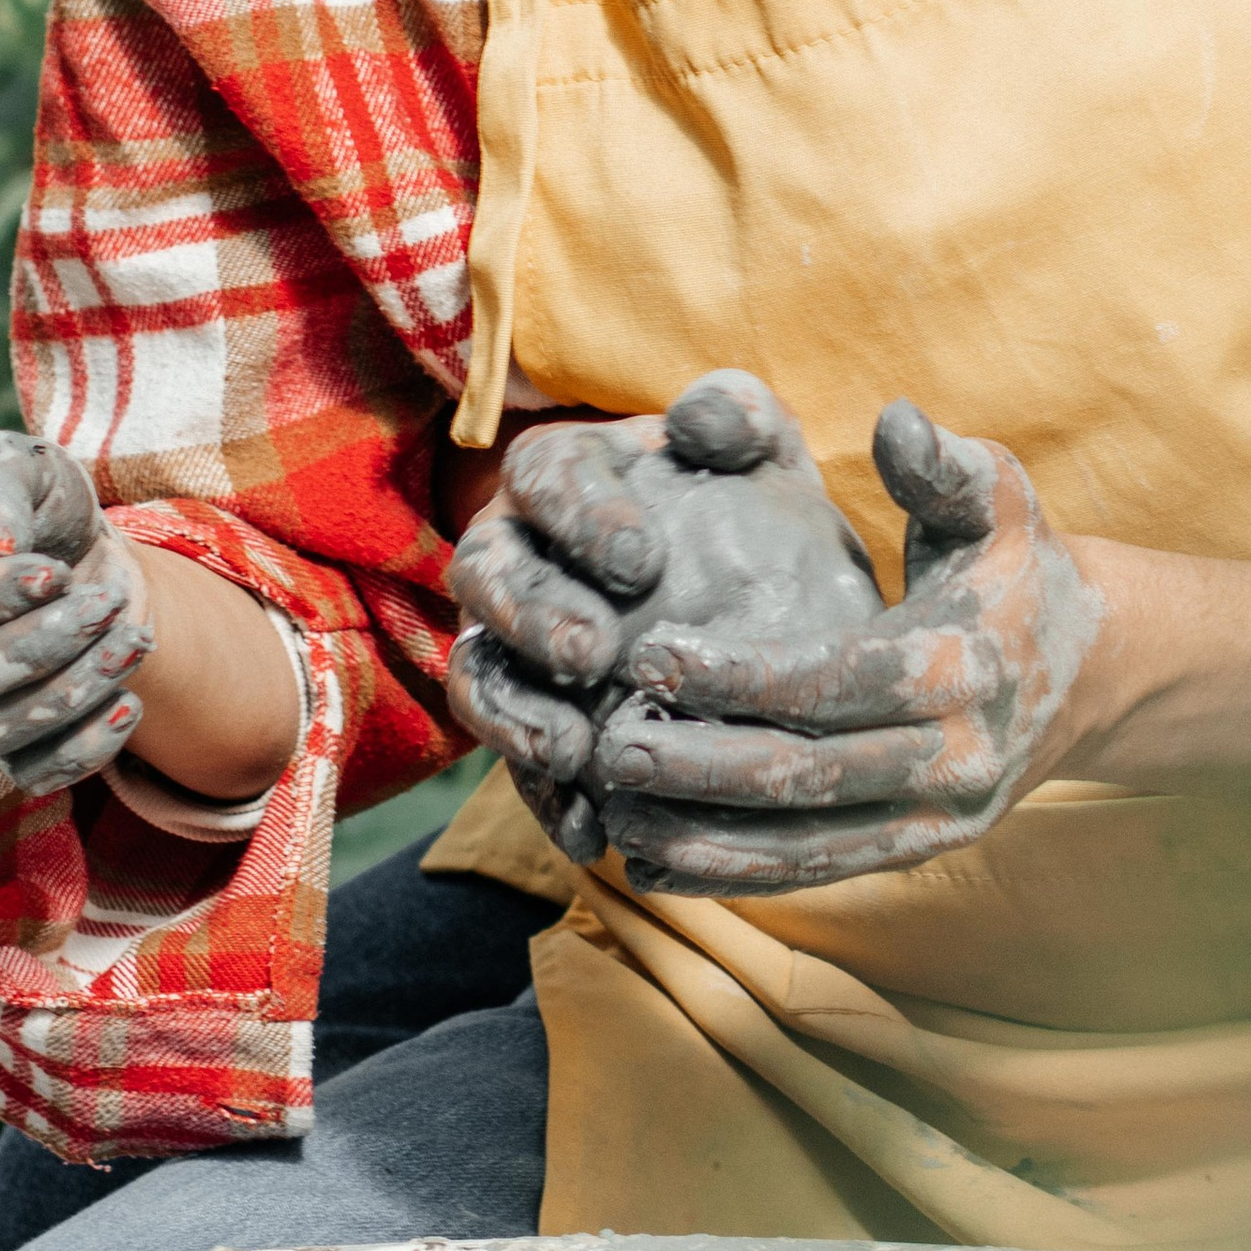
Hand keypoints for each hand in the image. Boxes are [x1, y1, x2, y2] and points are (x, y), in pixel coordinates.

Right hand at [0, 432, 155, 796]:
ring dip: (74, 691)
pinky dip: (85, 750)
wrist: (74, 545)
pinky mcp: (8, 739)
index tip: (52, 573)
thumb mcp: (13, 464)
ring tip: (133, 640)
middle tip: (103, 604)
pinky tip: (129, 703)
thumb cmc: (30, 497)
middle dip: (38, 647)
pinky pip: (34, 772)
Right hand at [444, 372, 841, 868]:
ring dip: (516, 717)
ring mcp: (511, 644)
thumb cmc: (756, 506)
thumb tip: (702, 420)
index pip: (545, 475)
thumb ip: (738, 418)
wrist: (770, 597)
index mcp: (565, 471)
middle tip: (594, 652)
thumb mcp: (764, 455)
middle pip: (487, 574)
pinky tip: (591, 832)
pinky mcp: (528, 723)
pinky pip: (512, 762)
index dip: (582, 515)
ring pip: (480, 674)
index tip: (643, 559)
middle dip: (534, 614)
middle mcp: (517, 552)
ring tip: (575, 752)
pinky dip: (545, 799)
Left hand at [587, 403, 1103, 896]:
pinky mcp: (921, 850)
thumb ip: (942, 462)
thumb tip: (892, 418)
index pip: (834, 681)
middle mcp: (956, 757)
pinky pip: (820, 873)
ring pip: (808, 845)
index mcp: (962, 665)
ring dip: (705, 839)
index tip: (650, 658)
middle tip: (610, 745)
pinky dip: (738, 875)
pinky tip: (655, 865)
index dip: (739, 677)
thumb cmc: (1020, 567)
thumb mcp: (997, 501)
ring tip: (613, 811)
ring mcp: (941, 818)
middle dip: (702, 768)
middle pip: (811, 777)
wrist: (1097, 671)